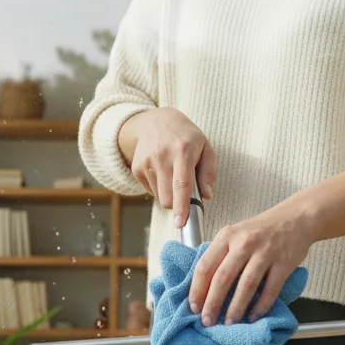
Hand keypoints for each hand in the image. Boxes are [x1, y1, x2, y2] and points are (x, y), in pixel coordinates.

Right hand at [120, 108, 216, 227]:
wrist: (157, 121)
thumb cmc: (187, 137)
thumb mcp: (206, 148)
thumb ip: (208, 173)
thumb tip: (206, 196)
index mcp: (183, 151)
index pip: (182, 184)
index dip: (182, 206)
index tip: (181, 222)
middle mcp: (162, 156)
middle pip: (167, 197)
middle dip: (177, 203)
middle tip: (184, 192)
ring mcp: (146, 162)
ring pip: (159, 196)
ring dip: (168, 193)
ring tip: (172, 174)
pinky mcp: (136, 167)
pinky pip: (150, 190)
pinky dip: (158, 187)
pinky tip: (162, 172)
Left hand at [189, 204, 314, 326]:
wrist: (296, 218)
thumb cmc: (261, 230)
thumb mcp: (235, 234)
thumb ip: (220, 254)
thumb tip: (203, 288)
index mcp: (227, 236)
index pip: (205, 266)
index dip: (197, 290)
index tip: (193, 307)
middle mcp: (244, 243)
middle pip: (223, 278)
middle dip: (213, 303)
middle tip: (207, 321)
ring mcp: (265, 252)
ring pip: (246, 285)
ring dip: (236, 308)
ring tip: (229, 323)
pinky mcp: (284, 263)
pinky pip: (270, 289)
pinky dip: (261, 306)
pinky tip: (253, 316)